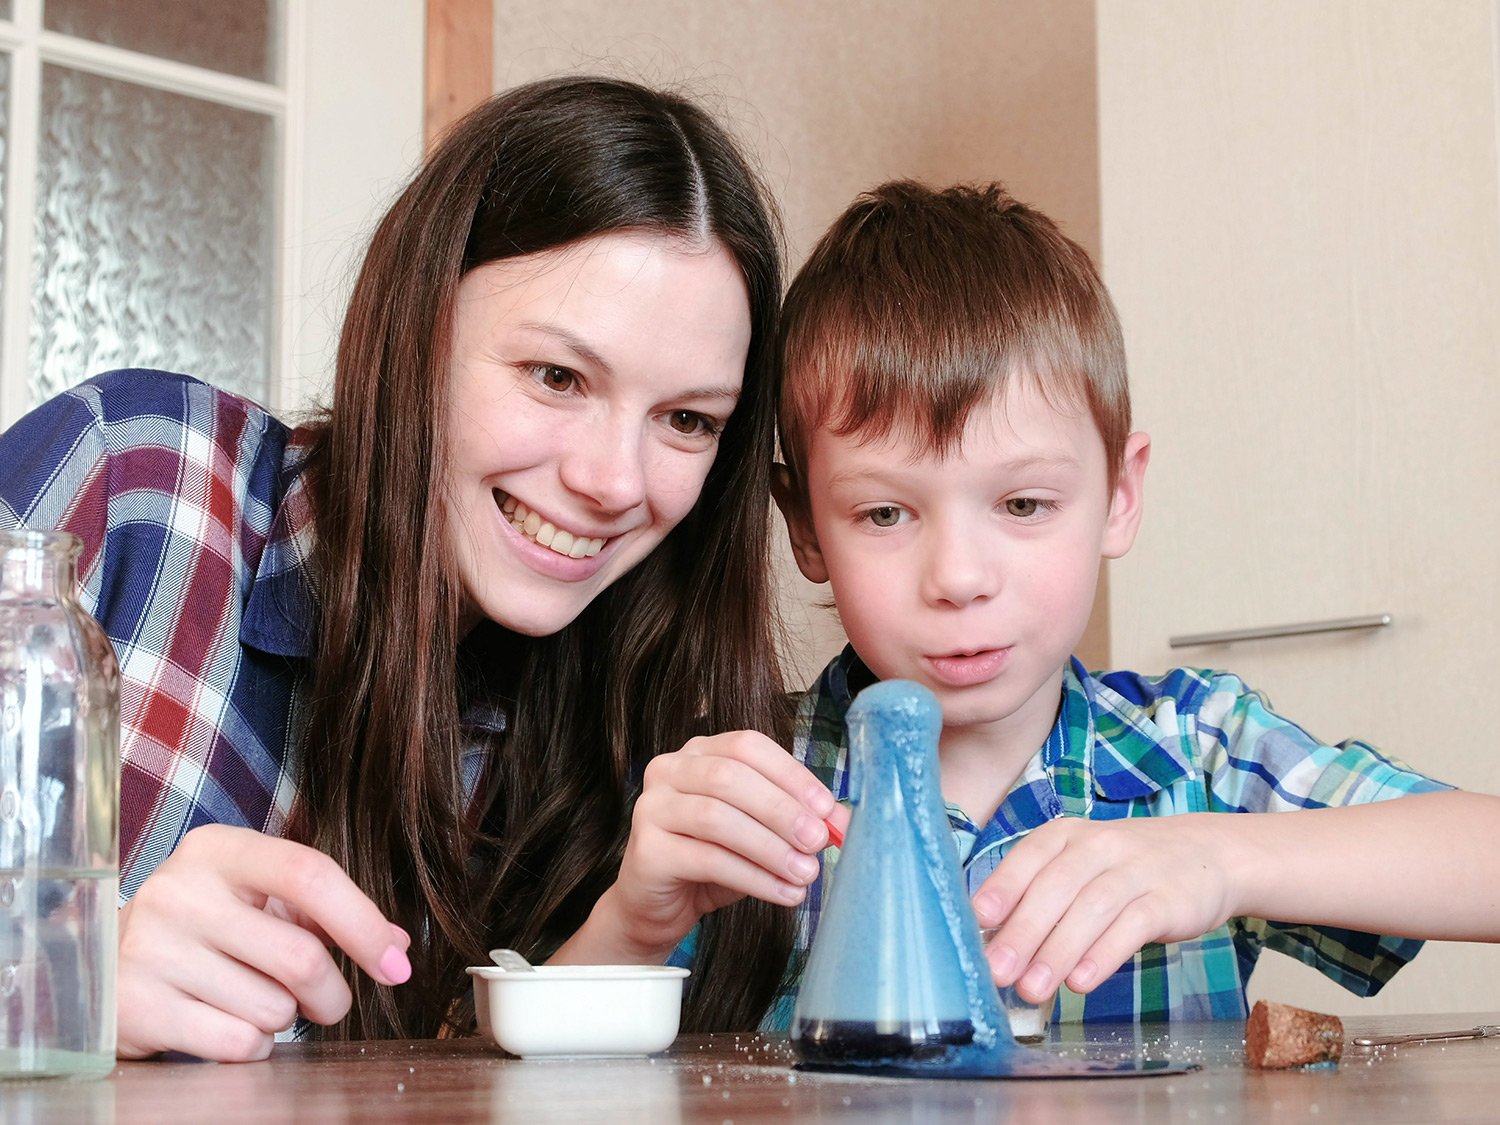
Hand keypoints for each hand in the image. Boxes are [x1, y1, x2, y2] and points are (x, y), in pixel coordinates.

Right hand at [116, 824, 411, 1061]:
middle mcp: (179, 891)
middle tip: (324, 1001)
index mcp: (218, 849)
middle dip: (331, 993)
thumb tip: (397, 947)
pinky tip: (226, 1023)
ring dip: (284, 1019)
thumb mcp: (258, 897)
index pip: (310, 874)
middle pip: (300, 957)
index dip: (364, 924)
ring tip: (253, 1000)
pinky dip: (253, 1046)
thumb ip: (328, 913)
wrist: (105, 963)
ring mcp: (151, 948)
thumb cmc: (206, 926)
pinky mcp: (135, 1007)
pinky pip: (237, 1044)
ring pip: (272, 1009)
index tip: (396, 965)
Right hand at [569, 731, 842, 961]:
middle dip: (782, 810)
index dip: (791, 774)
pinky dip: (752, 877)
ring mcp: (652, 807)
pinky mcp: (647, 850)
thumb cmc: (712, 860)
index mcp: (700, 752)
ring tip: (805, 873)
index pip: (749, 746)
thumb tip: (842, 822)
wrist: (658, 905)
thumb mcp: (757, 833)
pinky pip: (706, 859)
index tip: (827, 808)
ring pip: (717, 818)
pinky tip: (782, 892)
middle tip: (818, 841)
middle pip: (731, 778)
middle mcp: (670, 770)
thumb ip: (793, 820)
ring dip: (770, 847)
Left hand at [971, 814, 1235, 1002]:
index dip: (1001, 889)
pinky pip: (1132, 925)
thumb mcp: (1080, 868)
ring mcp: (1135, 869)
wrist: (1208, 855)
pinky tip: (1081, 982)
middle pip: (1055, 888)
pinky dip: (1103, 954)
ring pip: (1090, 909)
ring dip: (1057, 952)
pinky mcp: (1168, 898)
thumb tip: (993, 944)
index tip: (978, 923)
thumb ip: (1040, 898)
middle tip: (998, 973)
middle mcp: (1097, 845)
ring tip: (1032, 989)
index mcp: (1065, 835)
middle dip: (1023, 933)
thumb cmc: (1125, 869)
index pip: (1027, 859)